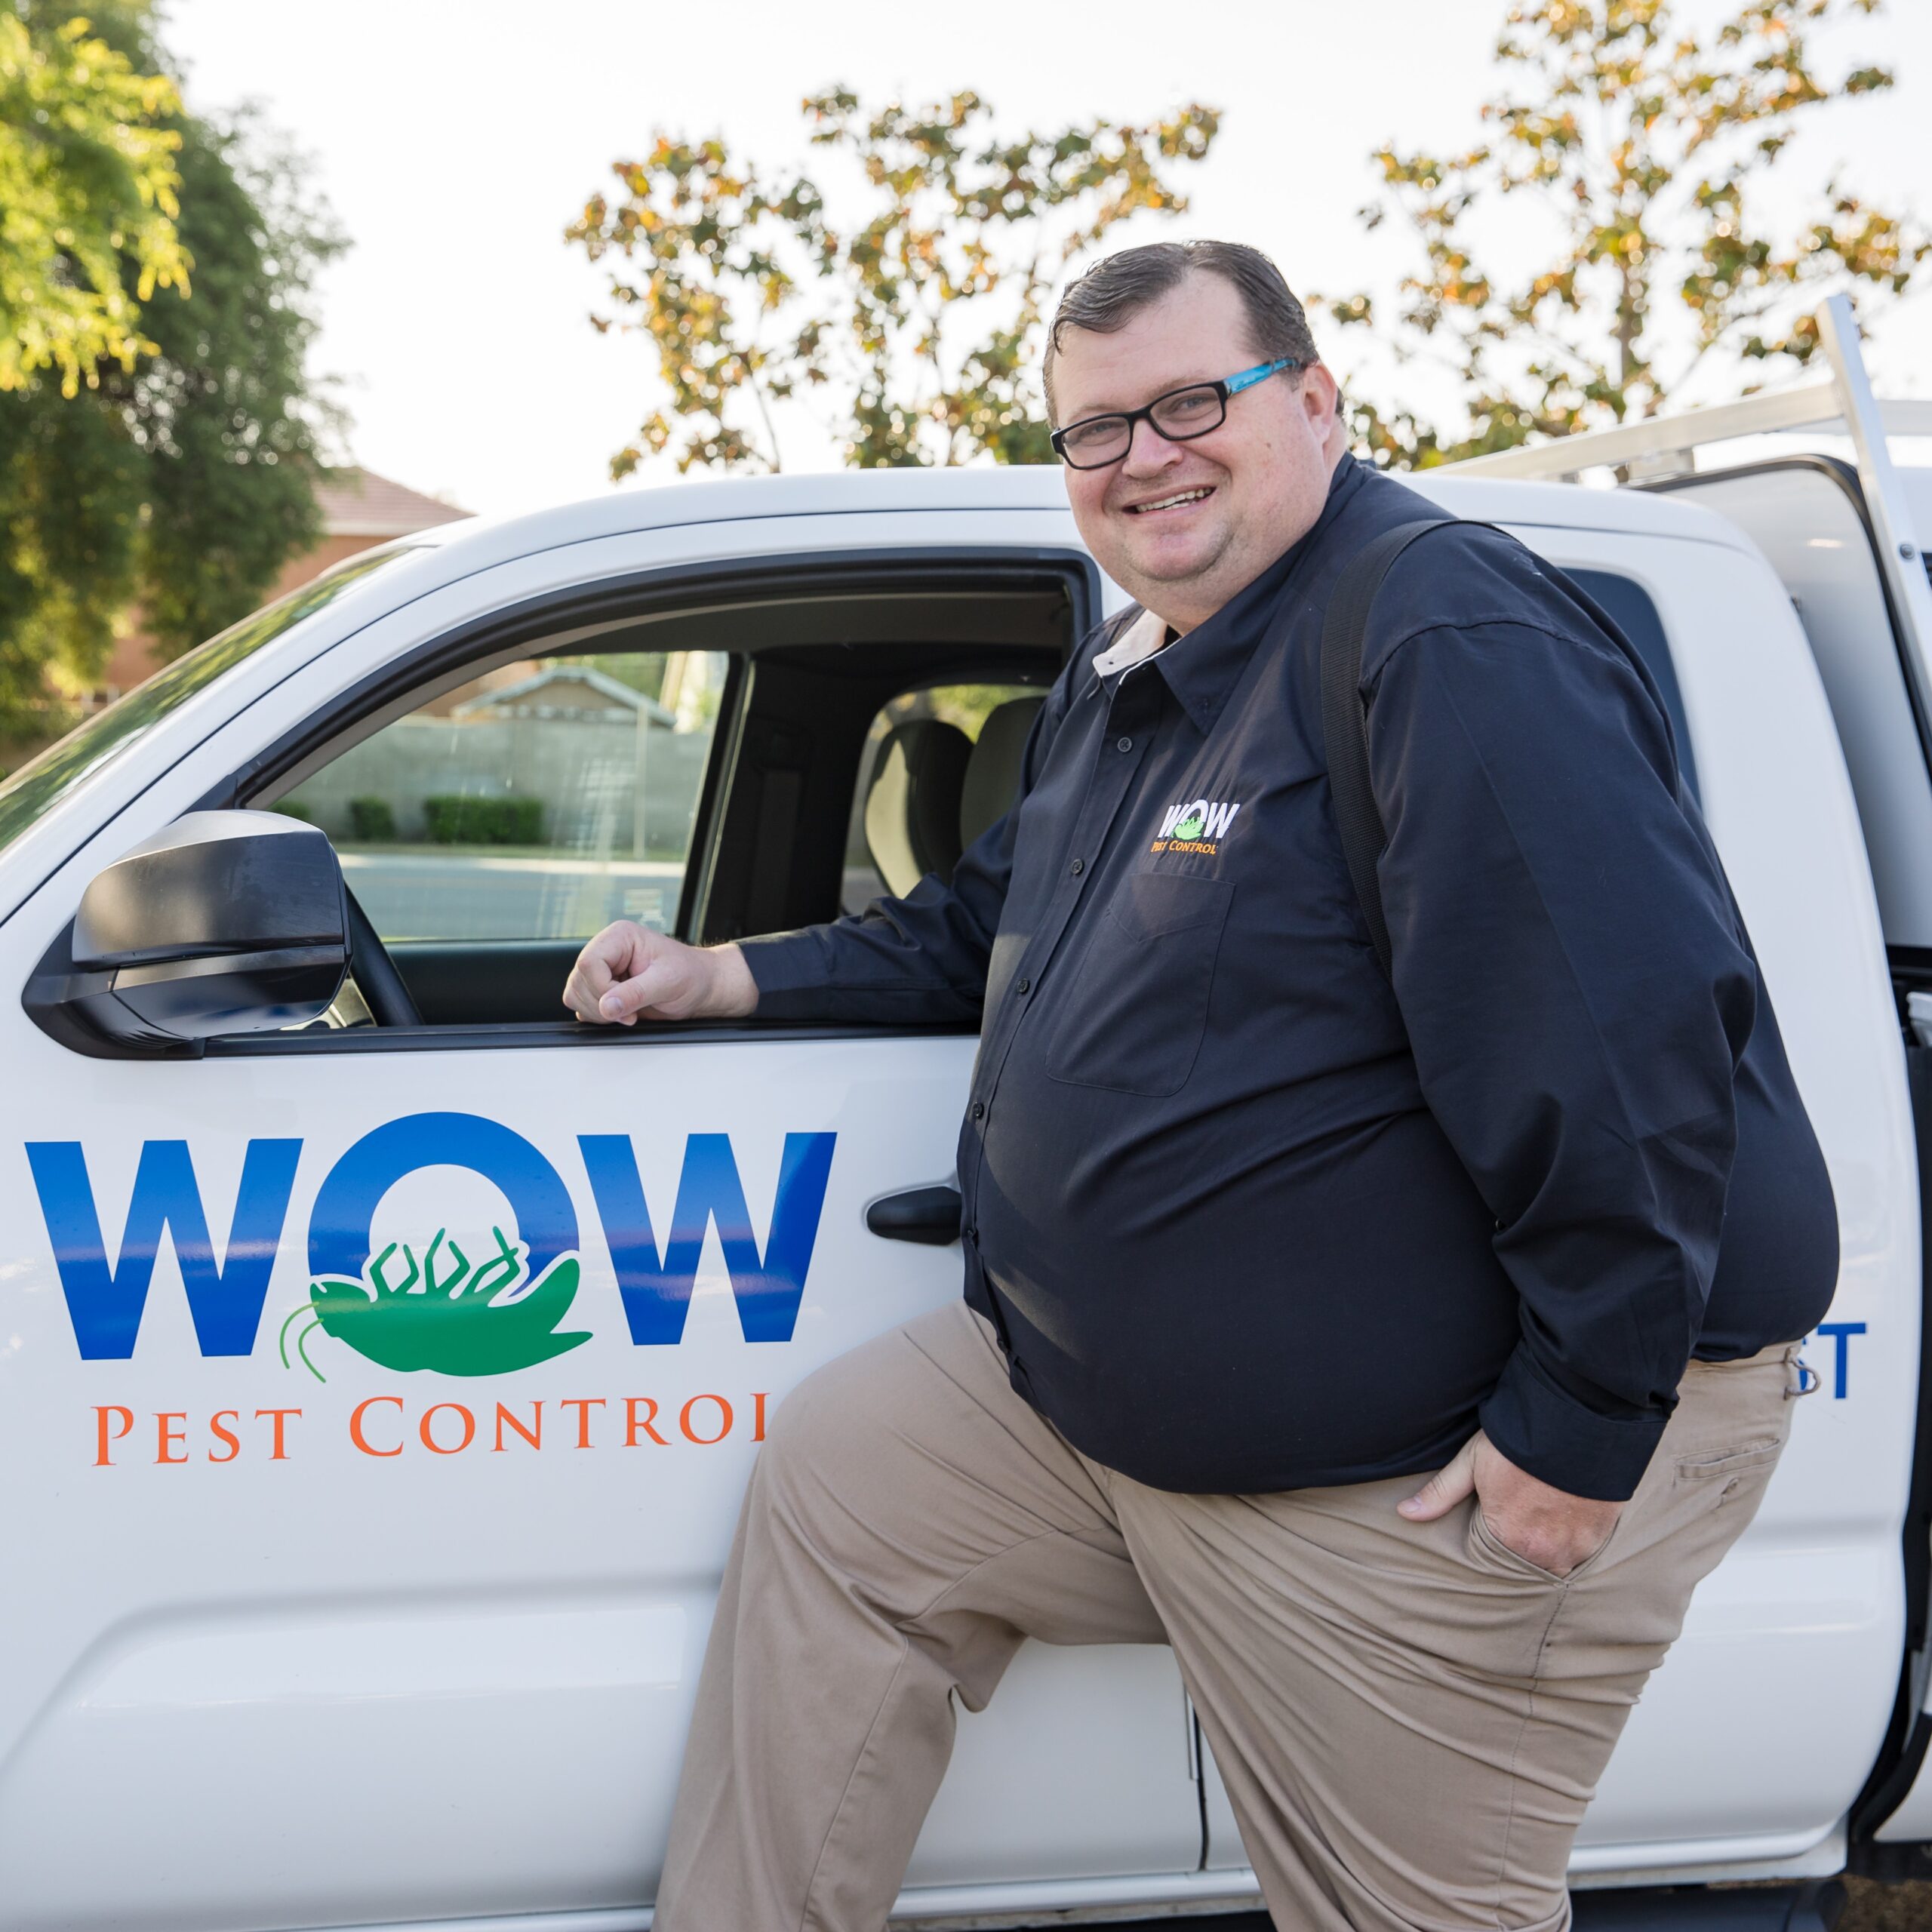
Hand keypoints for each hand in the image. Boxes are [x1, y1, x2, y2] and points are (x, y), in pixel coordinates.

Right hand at [562, 922, 758, 1025]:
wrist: (700, 987)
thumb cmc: (691, 975)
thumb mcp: (668, 982)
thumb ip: (636, 993)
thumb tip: (607, 1006)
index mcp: (619, 937)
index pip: (589, 963)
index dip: (603, 990)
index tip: (626, 1008)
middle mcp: (606, 950)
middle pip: (578, 980)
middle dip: (602, 1005)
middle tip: (631, 1015)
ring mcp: (602, 970)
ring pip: (575, 994)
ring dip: (598, 1012)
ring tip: (629, 1013)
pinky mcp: (601, 988)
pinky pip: (581, 1005)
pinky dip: (597, 1016)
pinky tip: (622, 1014)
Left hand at [1398, 1430, 1621, 1577]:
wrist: (1576, 1422)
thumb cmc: (1518, 1442)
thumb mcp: (1472, 1463)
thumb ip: (1441, 1494)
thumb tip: (1404, 1514)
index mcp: (1508, 1540)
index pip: (1494, 1560)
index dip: (1493, 1539)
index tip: (1496, 1520)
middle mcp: (1545, 1553)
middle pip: (1527, 1564)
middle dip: (1522, 1548)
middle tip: (1522, 1519)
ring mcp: (1577, 1546)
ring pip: (1558, 1560)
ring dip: (1550, 1546)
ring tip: (1544, 1515)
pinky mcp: (1601, 1535)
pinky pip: (1584, 1549)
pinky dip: (1575, 1537)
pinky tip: (1566, 1512)